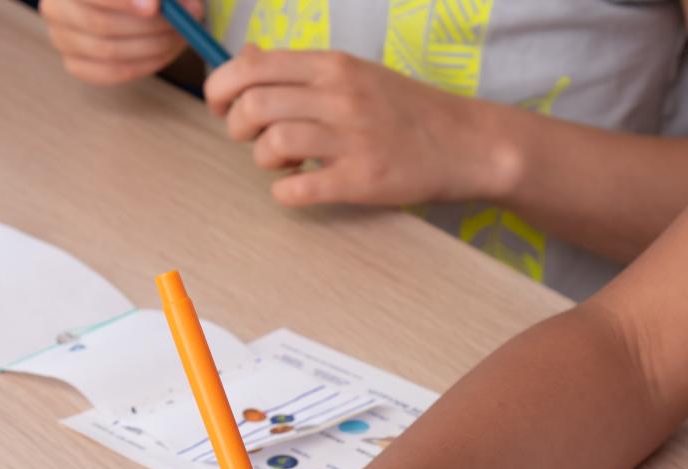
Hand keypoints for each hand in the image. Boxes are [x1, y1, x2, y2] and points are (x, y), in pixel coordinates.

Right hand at [41, 0, 196, 86]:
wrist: (127, 0)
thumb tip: (189, 11)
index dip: (124, 1)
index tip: (155, 7)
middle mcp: (55, 7)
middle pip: (100, 24)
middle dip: (147, 27)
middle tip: (179, 25)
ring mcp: (61, 38)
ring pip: (108, 52)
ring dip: (151, 47)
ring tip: (176, 36)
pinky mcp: (74, 64)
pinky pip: (110, 73)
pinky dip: (143, 65)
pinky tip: (161, 52)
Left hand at [203, 46, 515, 207]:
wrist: (467, 143)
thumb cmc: (405, 109)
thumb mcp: (353, 72)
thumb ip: (299, 68)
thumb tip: (246, 57)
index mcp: (332, 65)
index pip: (251, 66)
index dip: (220, 88)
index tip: (220, 105)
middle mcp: (339, 96)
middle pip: (253, 106)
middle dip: (236, 128)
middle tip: (249, 139)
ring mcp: (352, 138)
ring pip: (271, 146)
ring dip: (262, 161)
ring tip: (282, 164)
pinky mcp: (363, 179)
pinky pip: (298, 189)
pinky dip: (284, 192)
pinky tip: (297, 187)